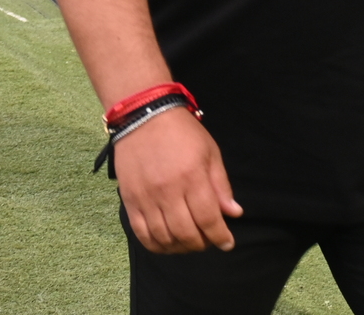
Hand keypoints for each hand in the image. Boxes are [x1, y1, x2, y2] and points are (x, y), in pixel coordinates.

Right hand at [113, 106, 242, 253]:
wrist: (144, 116)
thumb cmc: (183, 132)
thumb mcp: (210, 152)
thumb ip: (221, 186)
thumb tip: (233, 213)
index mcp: (192, 177)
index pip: (208, 219)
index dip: (220, 236)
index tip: (227, 243)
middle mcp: (168, 190)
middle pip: (186, 233)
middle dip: (202, 243)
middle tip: (208, 240)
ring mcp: (146, 197)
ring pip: (164, 238)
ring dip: (180, 247)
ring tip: (189, 242)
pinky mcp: (130, 200)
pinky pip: (142, 234)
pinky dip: (156, 245)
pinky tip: (167, 242)